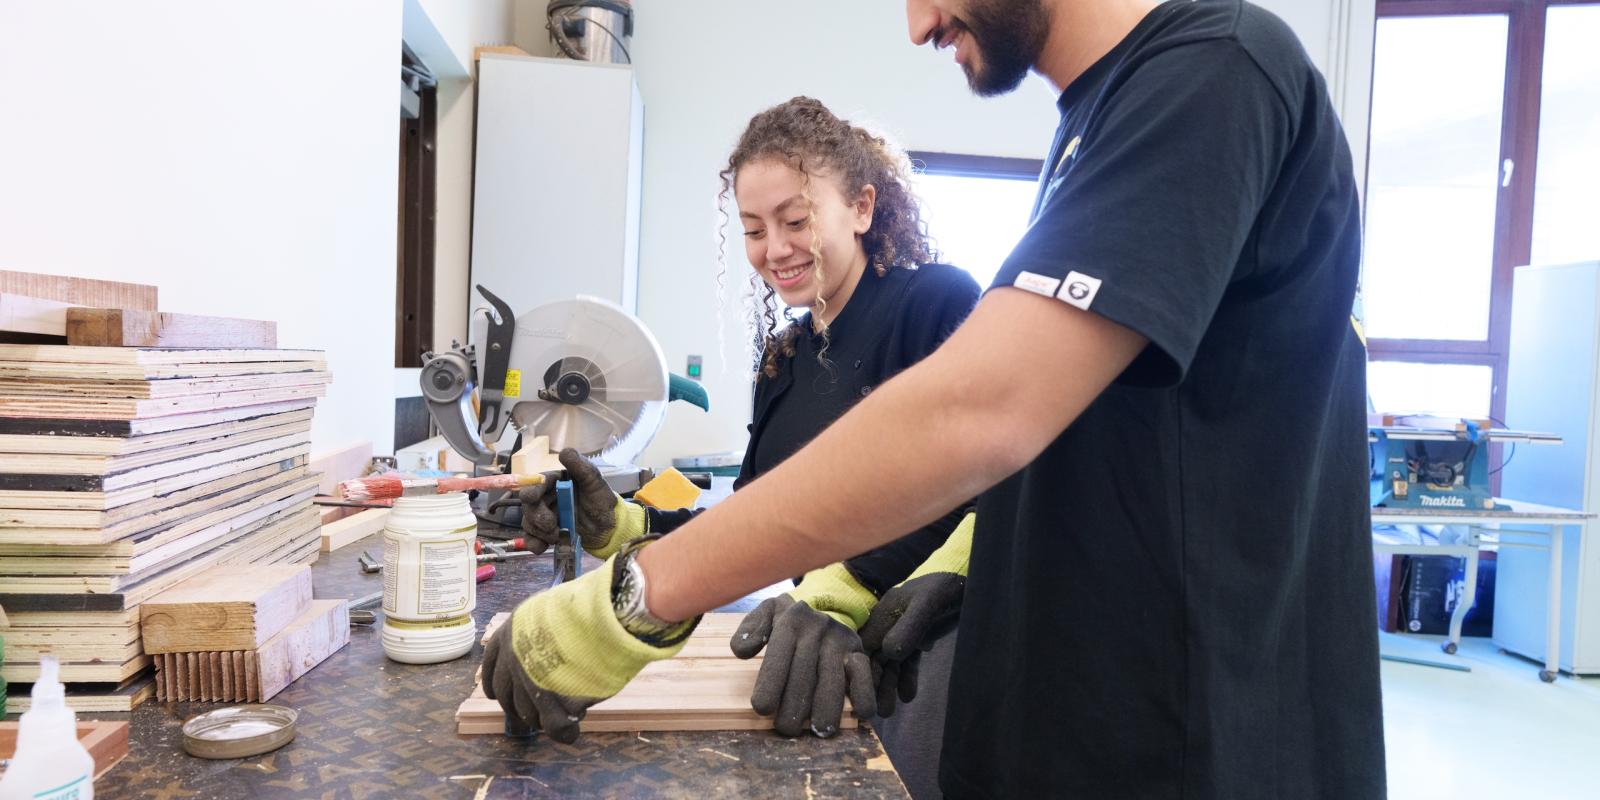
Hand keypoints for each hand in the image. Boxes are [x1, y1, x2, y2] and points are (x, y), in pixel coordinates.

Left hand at [481, 546, 689, 742]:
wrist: (606, 614)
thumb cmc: (586, 607)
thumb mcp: (551, 611)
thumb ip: (541, 632)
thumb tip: (547, 650)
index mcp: (511, 633)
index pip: (490, 667)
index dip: (493, 684)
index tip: (494, 696)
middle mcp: (514, 659)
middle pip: (507, 697)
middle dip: (518, 709)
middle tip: (531, 715)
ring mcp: (531, 683)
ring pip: (529, 715)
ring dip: (543, 719)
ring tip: (561, 715)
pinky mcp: (553, 703)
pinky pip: (555, 726)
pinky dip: (564, 732)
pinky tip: (572, 731)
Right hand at [511, 448, 646, 556]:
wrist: (609, 528)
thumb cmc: (602, 501)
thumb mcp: (595, 482)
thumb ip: (581, 467)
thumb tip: (564, 451)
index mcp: (556, 482)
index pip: (537, 483)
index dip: (532, 490)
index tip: (533, 498)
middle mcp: (547, 497)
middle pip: (529, 504)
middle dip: (537, 515)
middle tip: (551, 524)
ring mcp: (545, 516)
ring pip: (529, 522)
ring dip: (540, 531)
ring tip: (558, 535)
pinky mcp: (546, 533)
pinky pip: (531, 538)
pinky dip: (534, 544)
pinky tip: (543, 548)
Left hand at [730, 563, 878, 736]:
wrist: (827, 607)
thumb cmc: (789, 620)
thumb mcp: (766, 613)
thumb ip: (751, 629)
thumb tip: (741, 651)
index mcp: (791, 620)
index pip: (779, 655)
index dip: (770, 683)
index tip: (762, 709)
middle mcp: (818, 628)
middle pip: (804, 673)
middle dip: (794, 706)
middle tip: (786, 730)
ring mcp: (841, 641)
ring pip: (832, 679)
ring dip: (825, 708)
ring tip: (818, 730)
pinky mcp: (859, 652)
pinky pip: (864, 675)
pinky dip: (863, 695)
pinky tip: (859, 714)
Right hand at [858, 511, 972, 715]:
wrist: (968, 580)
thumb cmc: (945, 586)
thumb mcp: (927, 603)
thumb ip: (909, 626)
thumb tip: (890, 653)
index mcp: (883, 612)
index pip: (864, 645)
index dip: (860, 669)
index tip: (859, 693)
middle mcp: (888, 623)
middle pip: (876, 658)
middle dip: (875, 684)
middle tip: (876, 711)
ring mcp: (903, 632)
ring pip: (891, 663)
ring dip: (889, 685)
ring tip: (888, 711)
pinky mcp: (918, 639)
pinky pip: (908, 662)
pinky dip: (907, 678)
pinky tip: (907, 696)